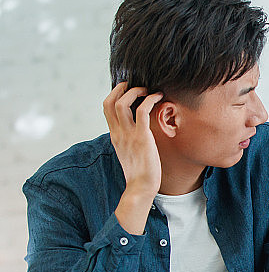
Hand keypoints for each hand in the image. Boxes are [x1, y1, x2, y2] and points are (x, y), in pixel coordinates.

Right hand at [102, 83, 162, 229]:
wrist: (141, 187)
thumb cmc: (140, 172)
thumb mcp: (129, 153)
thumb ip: (130, 140)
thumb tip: (140, 131)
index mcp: (114, 136)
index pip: (106, 108)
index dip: (115, 94)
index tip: (127, 89)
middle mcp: (118, 133)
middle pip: (110, 102)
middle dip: (122, 88)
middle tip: (136, 84)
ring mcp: (128, 135)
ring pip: (123, 103)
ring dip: (136, 91)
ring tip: (148, 90)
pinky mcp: (141, 137)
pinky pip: (141, 111)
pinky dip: (149, 100)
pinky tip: (158, 97)